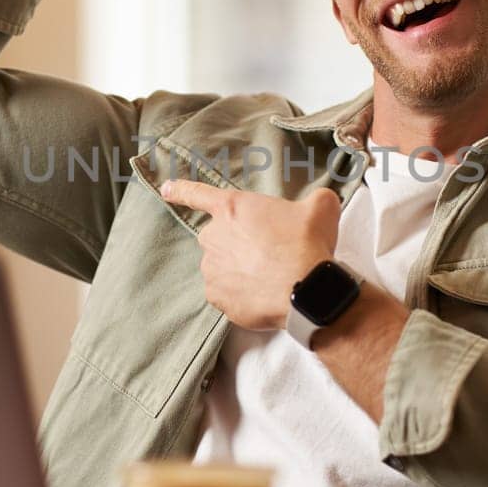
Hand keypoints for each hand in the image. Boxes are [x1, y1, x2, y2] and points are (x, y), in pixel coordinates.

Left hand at [160, 179, 339, 329]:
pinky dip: (240, 293)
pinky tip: (262, 292)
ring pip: (222, 266)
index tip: (167, 189)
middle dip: (238, 242)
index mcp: (233, 208)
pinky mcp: (216, 297)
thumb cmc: (308, 244)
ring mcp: (212, 269)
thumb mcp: (320, 208)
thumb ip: (315, 199)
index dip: (182, 190)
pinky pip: (224, 292)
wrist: (306, 289)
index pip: (199, 194)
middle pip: (219, 236)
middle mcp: (214, 236)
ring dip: (239, 268)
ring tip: (269, 274)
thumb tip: (320, 201)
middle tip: (268, 251)